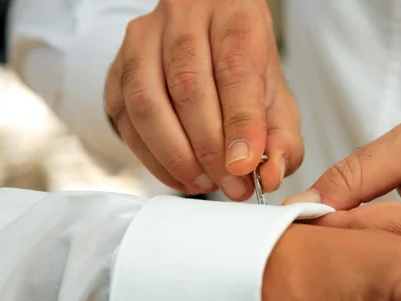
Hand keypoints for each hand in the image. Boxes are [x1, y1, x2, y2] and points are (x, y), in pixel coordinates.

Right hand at [105, 0, 301, 198]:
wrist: (208, 34)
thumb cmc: (243, 66)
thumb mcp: (277, 96)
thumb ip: (282, 138)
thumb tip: (271, 176)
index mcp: (233, 16)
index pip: (234, 69)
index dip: (240, 123)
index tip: (245, 165)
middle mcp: (183, 19)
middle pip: (188, 86)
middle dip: (210, 149)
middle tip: (231, 185)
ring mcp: (143, 41)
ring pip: (147, 102)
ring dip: (176, 156)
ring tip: (205, 182)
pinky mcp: (118, 69)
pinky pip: (125, 120)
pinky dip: (152, 158)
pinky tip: (179, 175)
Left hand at [284, 116, 400, 285]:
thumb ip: (360, 172)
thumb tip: (309, 199)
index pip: (364, 229)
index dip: (320, 226)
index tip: (288, 225)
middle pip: (376, 267)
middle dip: (336, 253)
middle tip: (304, 238)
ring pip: (394, 289)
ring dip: (364, 268)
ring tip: (345, 247)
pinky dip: (393, 281)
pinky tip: (381, 260)